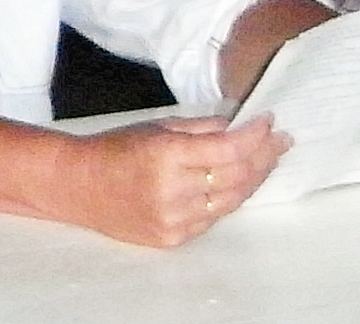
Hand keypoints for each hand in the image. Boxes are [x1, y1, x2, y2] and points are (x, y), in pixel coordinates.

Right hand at [55, 113, 288, 248]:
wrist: (79, 186)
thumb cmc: (115, 149)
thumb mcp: (156, 128)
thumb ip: (200, 128)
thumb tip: (238, 127)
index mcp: (167, 155)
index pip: (228, 148)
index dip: (256, 136)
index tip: (270, 122)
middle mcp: (174, 190)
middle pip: (237, 176)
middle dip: (265, 156)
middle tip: (280, 141)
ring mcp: (174, 219)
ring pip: (232, 201)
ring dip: (254, 179)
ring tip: (267, 161)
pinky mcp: (173, 238)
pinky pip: (212, 218)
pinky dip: (228, 199)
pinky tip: (235, 184)